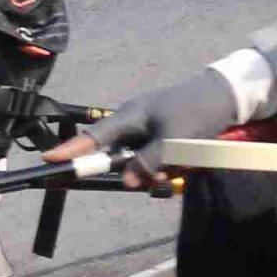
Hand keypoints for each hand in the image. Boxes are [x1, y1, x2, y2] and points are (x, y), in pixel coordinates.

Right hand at [69, 65, 244, 184]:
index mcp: (129, 117)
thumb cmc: (196, 111)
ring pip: (140, 159)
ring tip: (181, 165)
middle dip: (136, 170)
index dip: (72, 150)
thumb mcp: (175, 140)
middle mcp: (133, 122)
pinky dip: (167, 163)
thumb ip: (150, 162)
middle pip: (119, 155)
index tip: (49, 160)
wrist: (227, 95)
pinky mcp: (162, 133)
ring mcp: (147, 127)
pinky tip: (185, 160)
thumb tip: (127, 181)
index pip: (94, 137)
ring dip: (157, 168)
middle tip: (160, 174)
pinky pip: (155, 156)